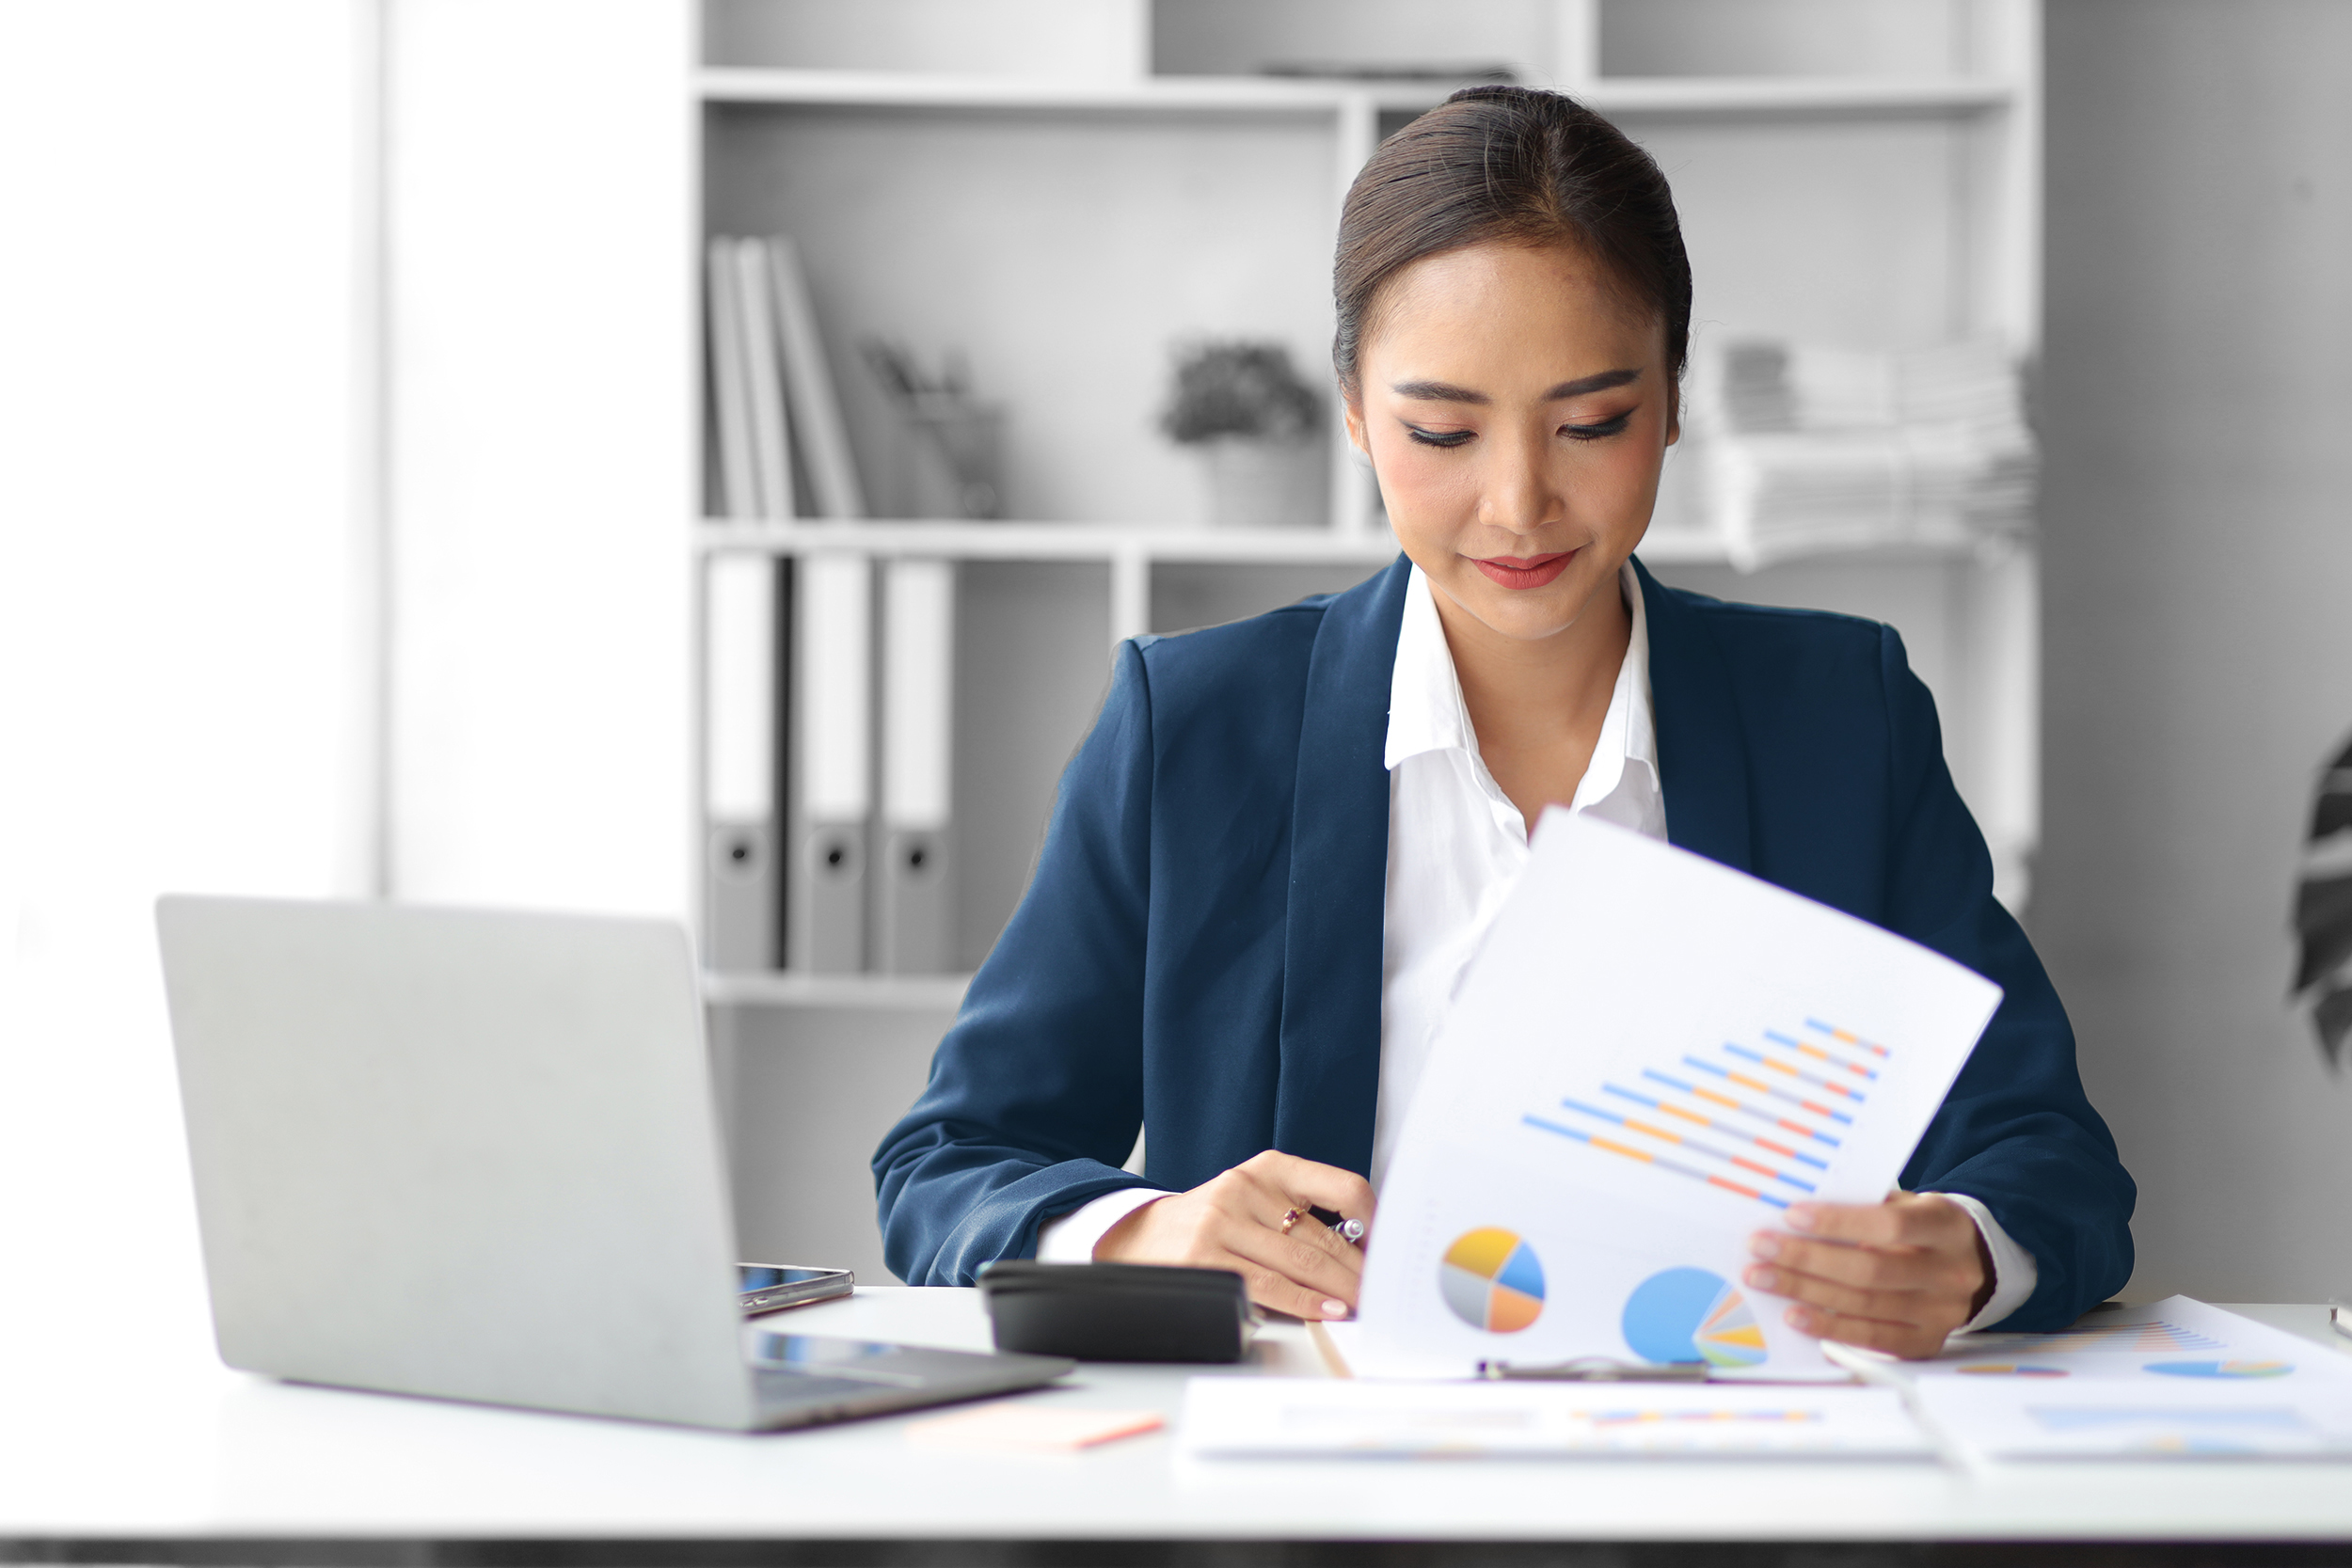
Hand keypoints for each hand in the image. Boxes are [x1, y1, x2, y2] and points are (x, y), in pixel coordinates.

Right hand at [1093, 1150, 1374, 1320]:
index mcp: (1268, 1168)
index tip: (1387, 1248)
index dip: (1373, 1220)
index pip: (1341, 1187)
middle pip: (1322, 1235)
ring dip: (1339, 1290)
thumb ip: (1300, 1214)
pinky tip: (1326, 1310)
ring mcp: (1221, 1222)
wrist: (1138, 1235)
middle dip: (1359, 1270)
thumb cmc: (1211, 1223)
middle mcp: (1244, 1188)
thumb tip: (1361, 1252)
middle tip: (1383, 1291)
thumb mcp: (1254, 1199)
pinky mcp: (1205, 1258)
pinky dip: (1304, 1302)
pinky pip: (1268, 1284)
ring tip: (1363, 1305)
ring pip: (1299, 1261)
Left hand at [1743, 1193, 1993, 1358]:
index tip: (1791, 1215)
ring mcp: (1941, 1313)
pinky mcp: (1925, 1342)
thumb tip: (1798, 1213)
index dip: (1839, 1222)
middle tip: (1760, 1248)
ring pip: (1865, 1305)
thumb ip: (1864, 1205)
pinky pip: (1872, 1339)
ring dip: (1806, 1293)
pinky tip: (1796, 1316)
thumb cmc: (1922, 1227)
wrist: (1972, 1264)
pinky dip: (1829, 1329)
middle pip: (1870, 1270)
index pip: (1890, 1225)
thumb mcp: (1907, 1204)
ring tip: (1764, 1279)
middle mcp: (1949, 1273)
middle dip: (1807, 1260)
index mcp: (1945, 1227)